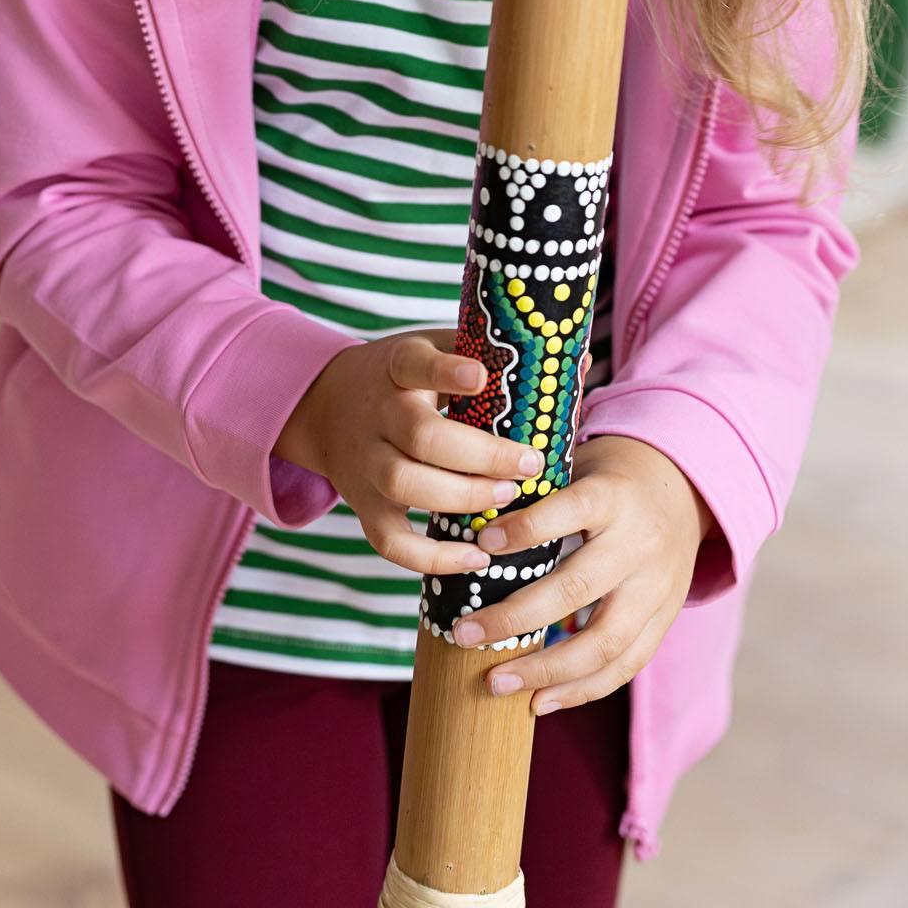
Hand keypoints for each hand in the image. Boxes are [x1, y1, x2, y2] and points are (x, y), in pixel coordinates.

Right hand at [275, 329, 546, 578]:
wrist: (326, 406)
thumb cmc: (405, 379)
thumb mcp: (434, 349)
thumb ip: (495, 357)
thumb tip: (582, 358)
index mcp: (397, 367)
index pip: (416, 364)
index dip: (446, 373)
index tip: (481, 378)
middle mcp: (377, 414)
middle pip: (421, 436)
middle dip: (480, 455)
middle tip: (528, 465)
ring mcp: (365, 462)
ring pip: (403, 484)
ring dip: (460, 498)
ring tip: (506, 502)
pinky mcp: (362, 505)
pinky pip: (390, 541)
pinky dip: (431, 559)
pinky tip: (477, 559)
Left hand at [448, 434, 715, 714]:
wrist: (683, 490)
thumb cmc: (610, 479)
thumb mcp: (580, 467)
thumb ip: (538, 496)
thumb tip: (469, 529)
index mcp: (614, 496)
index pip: (569, 511)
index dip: (525, 530)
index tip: (480, 545)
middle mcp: (639, 544)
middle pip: (578, 588)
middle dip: (515, 618)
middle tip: (465, 634)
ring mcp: (657, 588)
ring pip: (604, 641)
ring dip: (546, 671)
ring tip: (496, 682)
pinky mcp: (665, 620)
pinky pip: (625, 665)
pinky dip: (582, 690)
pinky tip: (540, 701)